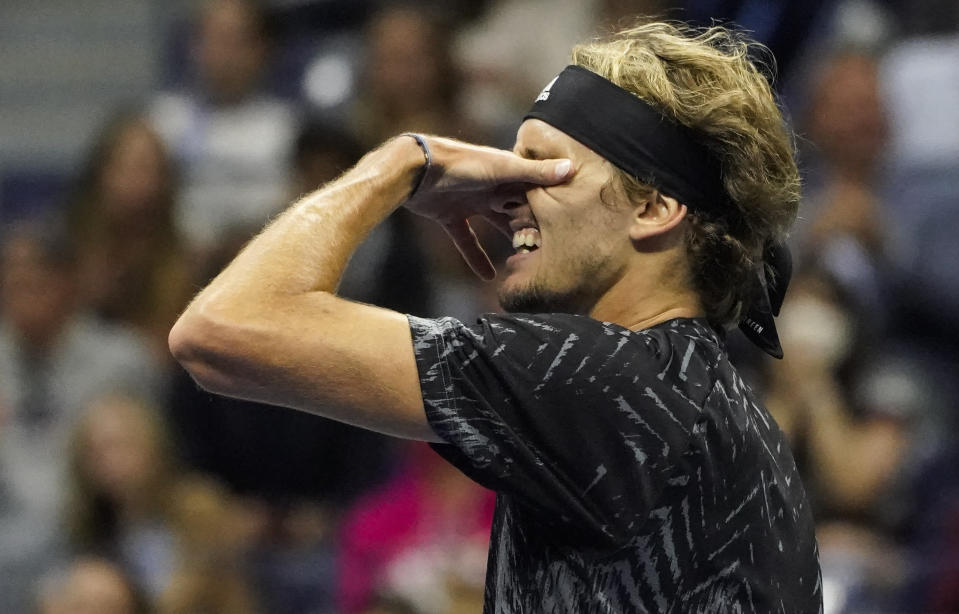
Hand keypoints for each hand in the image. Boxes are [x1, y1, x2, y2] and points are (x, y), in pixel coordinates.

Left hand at [401, 135, 571, 279]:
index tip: (561, 233)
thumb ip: (535, 172)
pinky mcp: (451, 216)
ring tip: (524, 265)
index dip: (545, 212)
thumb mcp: (503, 168)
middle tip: (544, 253)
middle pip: (516, 211)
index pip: (533, 194)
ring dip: (507, 243)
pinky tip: (488, 277)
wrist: (416, 169)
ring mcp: (471, 201)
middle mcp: (491, 186)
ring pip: (495, 226)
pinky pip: (467, 240)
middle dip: (529, 230)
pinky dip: (476, 257)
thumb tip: (570, 168)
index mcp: (506, 172)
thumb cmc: (461, 163)